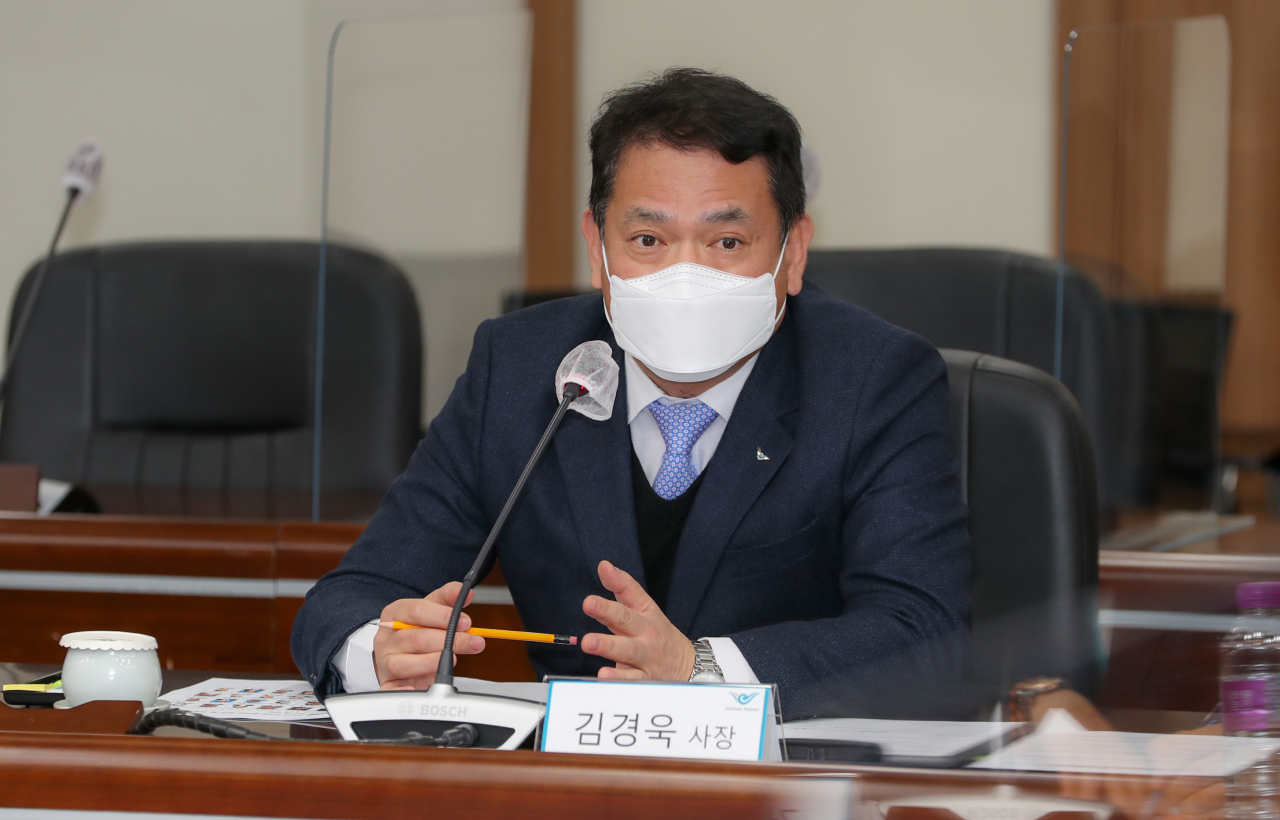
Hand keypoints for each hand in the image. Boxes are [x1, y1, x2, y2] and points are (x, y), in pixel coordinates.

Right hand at [373, 582, 485, 689]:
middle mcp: (386, 638)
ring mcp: (385, 661)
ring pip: (408, 663)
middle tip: (472, 642)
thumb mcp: (430, 608)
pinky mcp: (388, 684)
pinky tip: (427, 683)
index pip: (418, 611)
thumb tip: (465, 593)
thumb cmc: (416, 628)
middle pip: (417, 638)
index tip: (466, 622)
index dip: (444, 616)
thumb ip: (447, 598)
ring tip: (454, 659)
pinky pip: (396, 689)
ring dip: (436, 662)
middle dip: (450, 641)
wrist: (398, 651)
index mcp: (394, 614)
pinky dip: (410, 689)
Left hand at [580, 560, 694, 681]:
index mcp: (645, 613)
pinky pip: (631, 679)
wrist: (688, 666)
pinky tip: (603, 675)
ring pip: (627, 650)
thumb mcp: (645, 608)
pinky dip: (618, 679)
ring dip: (608, 646)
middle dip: (607, 611)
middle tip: (589, 603)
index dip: (617, 580)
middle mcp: (646, 633)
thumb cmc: (658, 634)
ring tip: (589, 642)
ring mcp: (646, 656)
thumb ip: (622, 587)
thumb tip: (604, 566)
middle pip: (627, 620)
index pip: (631, 592)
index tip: (604, 568)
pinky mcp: (645, 679)